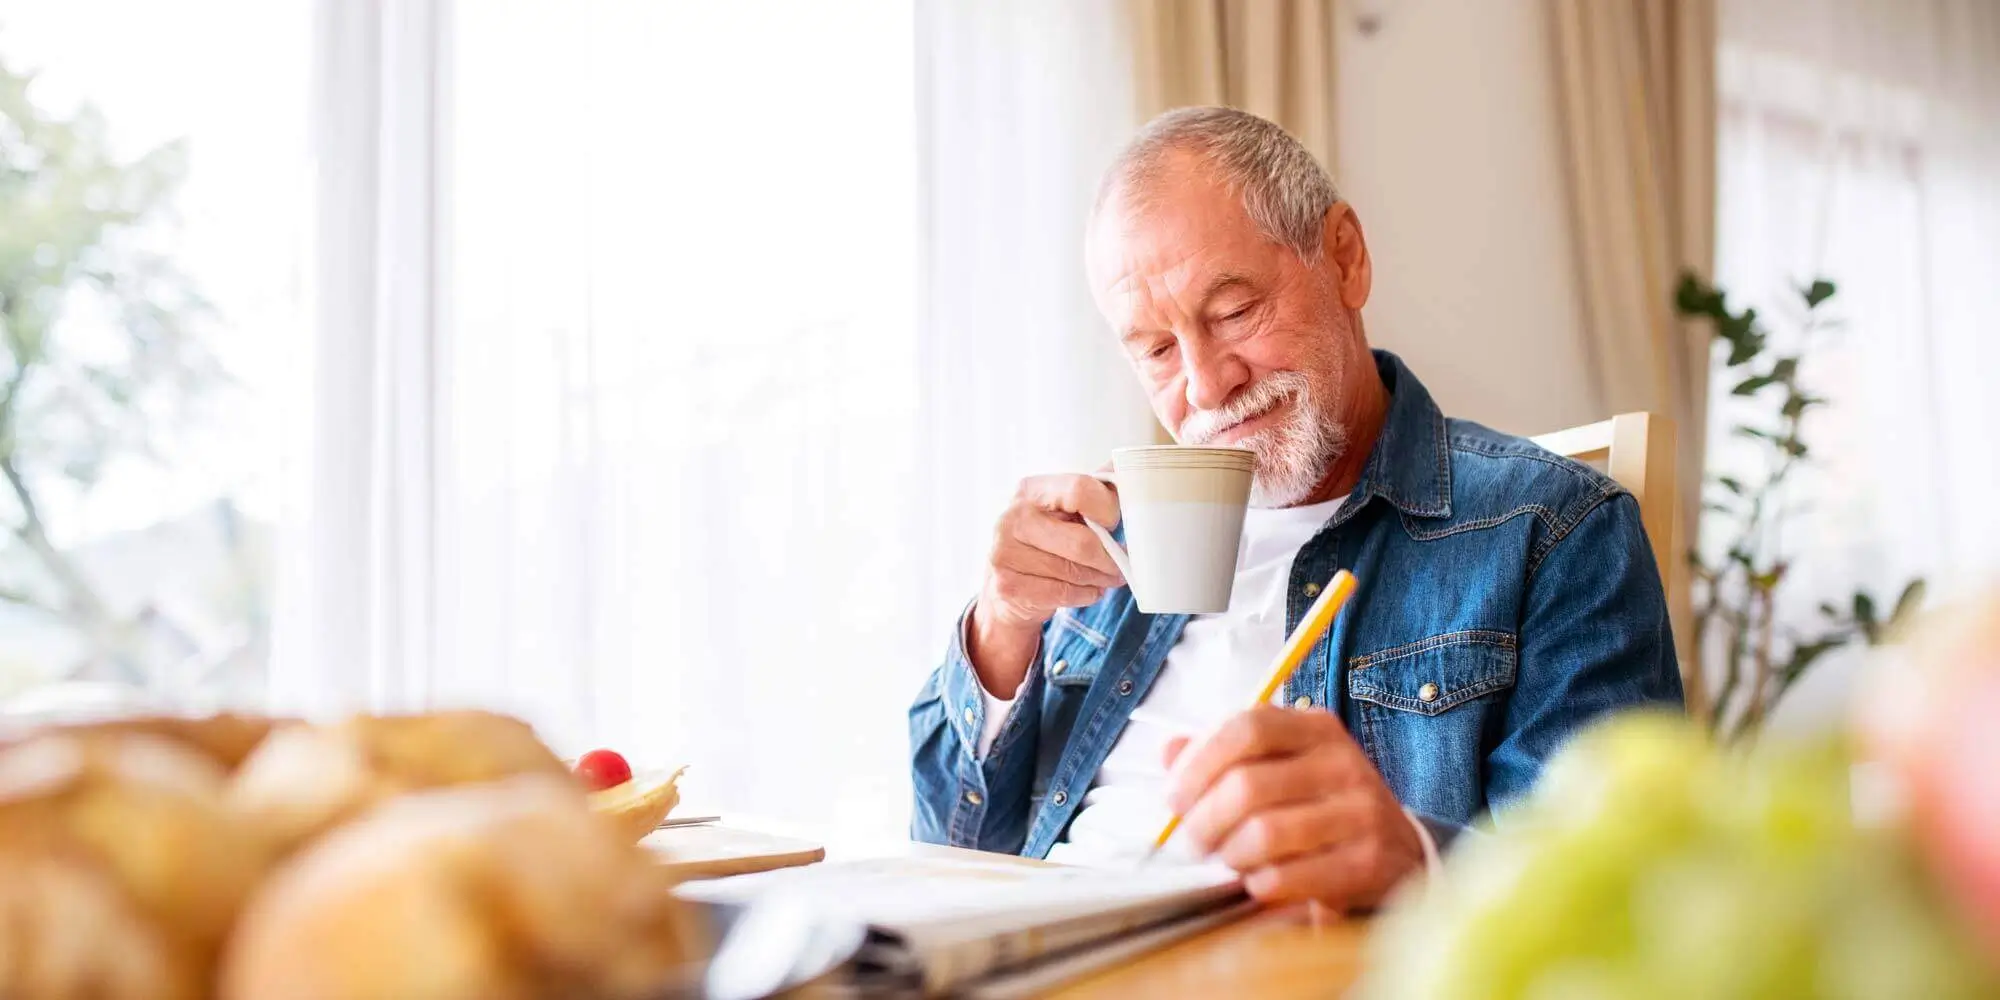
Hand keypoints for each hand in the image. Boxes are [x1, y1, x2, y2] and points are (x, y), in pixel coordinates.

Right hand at [967, 474, 1124, 696]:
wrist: (1006, 583)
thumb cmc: (1047, 539)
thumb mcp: (1066, 508)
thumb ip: (1095, 489)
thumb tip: (1130, 465)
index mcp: (1030, 489)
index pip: (1080, 489)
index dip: (1107, 509)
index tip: (1114, 523)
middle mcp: (1012, 517)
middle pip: (1082, 542)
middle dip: (1110, 558)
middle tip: (1121, 564)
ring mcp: (1005, 552)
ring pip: (1075, 572)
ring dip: (1100, 579)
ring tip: (1105, 577)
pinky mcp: (1008, 586)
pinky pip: (1064, 594)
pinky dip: (1085, 595)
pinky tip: (1086, 590)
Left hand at [1164, 704, 1423, 909]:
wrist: (1400, 854)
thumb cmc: (1324, 807)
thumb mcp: (1283, 766)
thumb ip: (1226, 755)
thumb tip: (1168, 750)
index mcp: (1315, 729)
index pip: (1247, 727)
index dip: (1199, 762)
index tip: (1175, 797)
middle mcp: (1343, 763)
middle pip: (1247, 785)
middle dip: (1204, 820)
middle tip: (1194, 842)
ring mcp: (1361, 811)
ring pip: (1264, 834)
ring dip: (1231, 856)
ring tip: (1229, 862)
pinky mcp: (1367, 861)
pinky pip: (1287, 876)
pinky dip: (1258, 885)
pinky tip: (1259, 883)